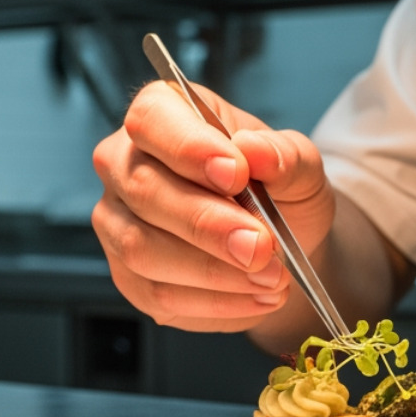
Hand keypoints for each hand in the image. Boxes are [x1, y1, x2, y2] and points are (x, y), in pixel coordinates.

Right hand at [91, 81, 335, 332]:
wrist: (280, 245)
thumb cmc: (279, 190)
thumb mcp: (298, 165)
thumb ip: (284, 156)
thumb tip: (257, 151)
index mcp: (163, 114)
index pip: (152, 120)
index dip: (189, 148)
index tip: (236, 174)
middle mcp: (124, 163)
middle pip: (144, 189)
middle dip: (207, 223)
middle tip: (262, 245)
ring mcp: (118, 221)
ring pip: (143, 248)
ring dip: (213, 270)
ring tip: (271, 276)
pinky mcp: (128, 275)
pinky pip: (157, 294)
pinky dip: (214, 302)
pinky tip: (256, 298)